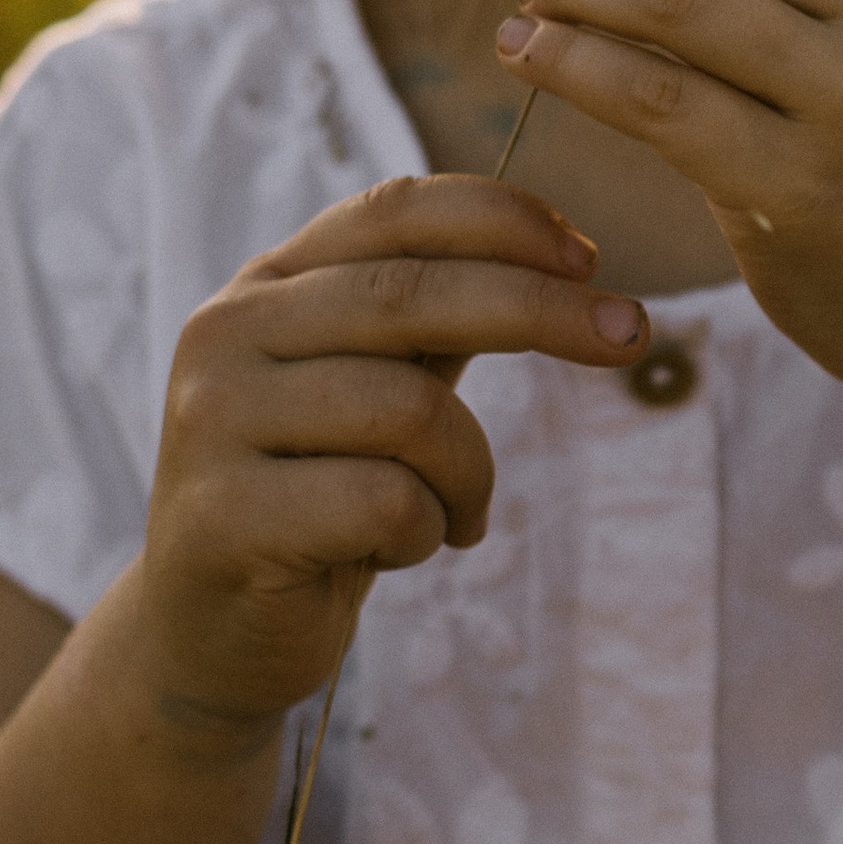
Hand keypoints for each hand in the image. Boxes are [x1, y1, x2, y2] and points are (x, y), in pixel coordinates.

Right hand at [140, 176, 648, 732]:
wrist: (211, 631)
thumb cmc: (318, 496)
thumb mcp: (378, 388)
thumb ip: (439, 320)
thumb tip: (570, 258)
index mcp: (266, 286)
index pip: (391, 211)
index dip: (502, 218)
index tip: (591, 257)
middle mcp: (225, 333)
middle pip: (414, 294)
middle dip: (543, 310)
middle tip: (631, 335)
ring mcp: (213, 422)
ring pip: (412, 411)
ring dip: (470, 473)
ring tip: (456, 513)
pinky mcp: (223, 517)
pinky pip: (386, 502)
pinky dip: (425, 532)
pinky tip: (396, 550)